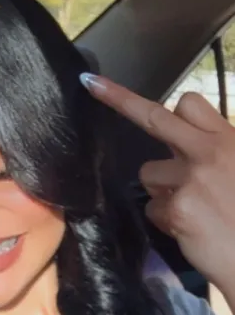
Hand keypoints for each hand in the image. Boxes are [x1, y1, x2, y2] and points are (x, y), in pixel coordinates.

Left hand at [80, 73, 234, 294]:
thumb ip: (214, 153)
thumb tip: (179, 145)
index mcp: (227, 139)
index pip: (189, 104)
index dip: (167, 104)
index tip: (144, 91)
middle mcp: (208, 152)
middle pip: (154, 118)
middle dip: (120, 100)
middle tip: (92, 86)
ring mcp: (191, 179)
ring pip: (149, 173)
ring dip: (161, 191)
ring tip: (191, 209)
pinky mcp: (178, 208)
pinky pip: (153, 208)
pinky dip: (166, 220)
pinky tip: (189, 228)